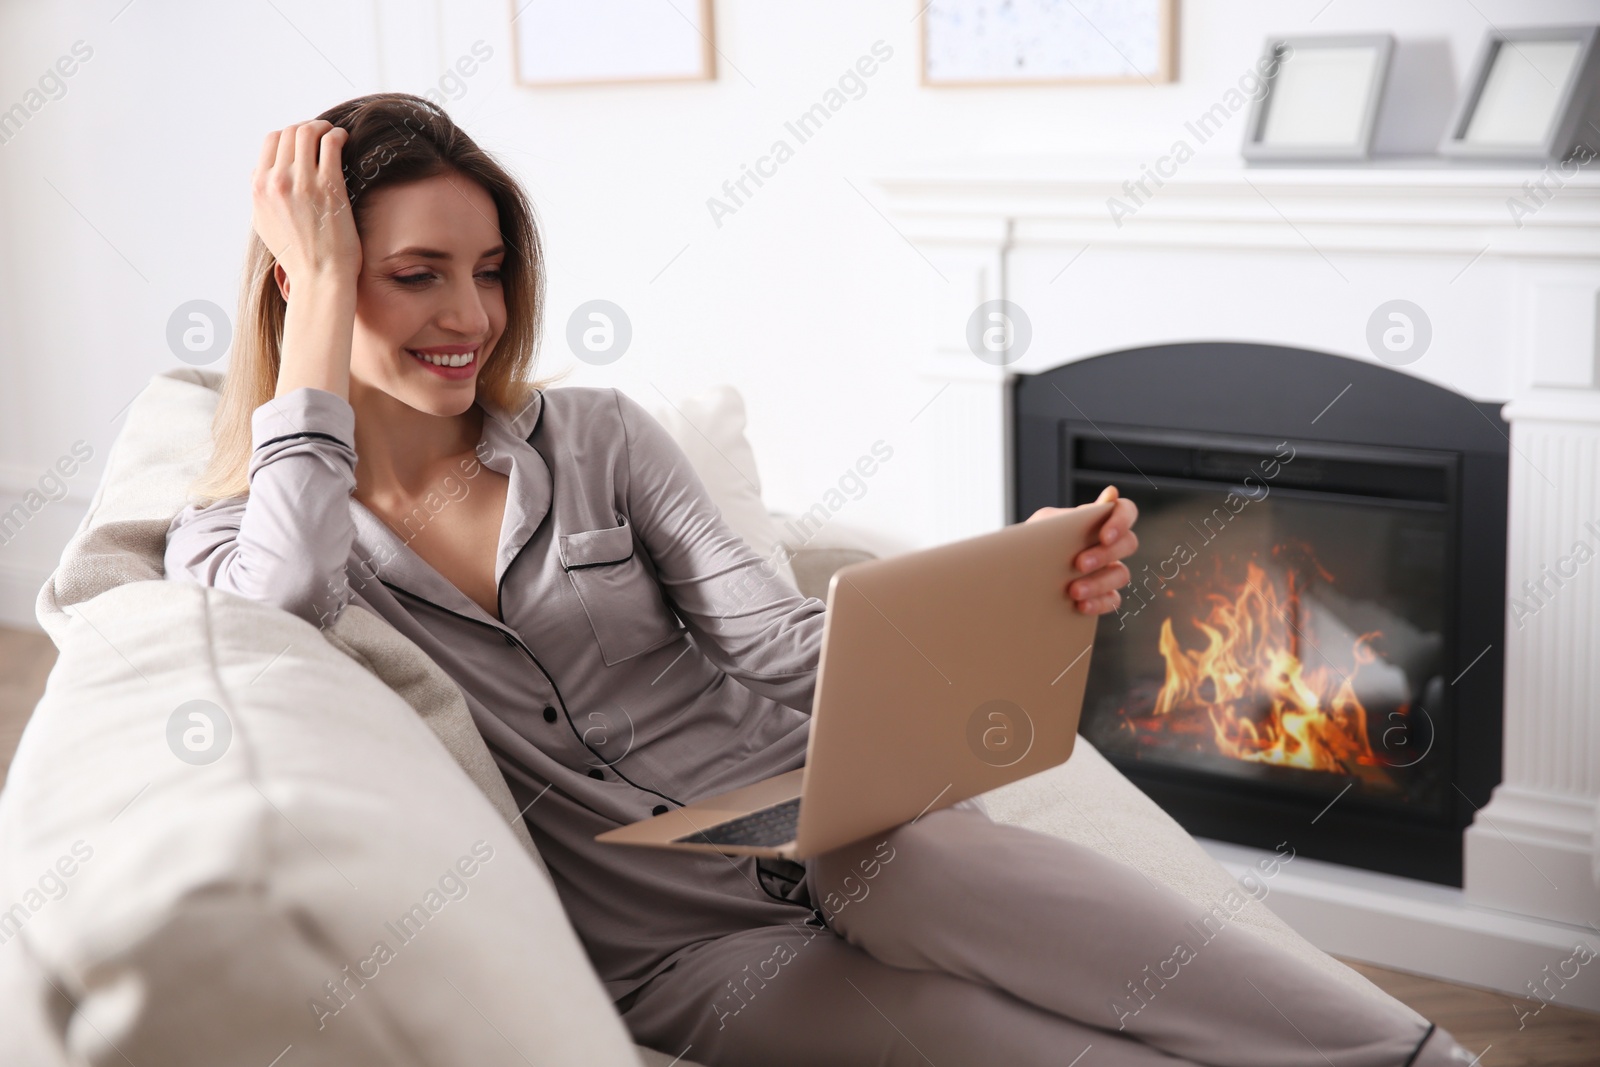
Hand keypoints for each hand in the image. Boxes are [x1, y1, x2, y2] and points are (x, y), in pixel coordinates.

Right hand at [251, 119, 360, 289]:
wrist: (320, 277)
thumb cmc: (298, 255)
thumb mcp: (264, 224)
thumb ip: (260, 195)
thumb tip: (260, 172)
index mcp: (259, 188)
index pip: (269, 141)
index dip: (288, 136)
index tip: (303, 141)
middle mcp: (276, 181)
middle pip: (288, 132)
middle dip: (307, 127)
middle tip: (322, 132)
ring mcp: (302, 182)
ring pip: (307, 131)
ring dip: (322, 126)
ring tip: (334, 133)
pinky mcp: (328, 186)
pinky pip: (330, 143)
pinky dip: (337, 135)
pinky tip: (345, 139)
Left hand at [1026, 485, 1138, 615]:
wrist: (1015, 571)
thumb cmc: (1033, 541)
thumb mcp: (1045, 523)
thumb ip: (1076, 512)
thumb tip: (1112, 493)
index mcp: (1097, 520)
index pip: (1126, 511)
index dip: (1122, 521)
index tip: (1104, 536)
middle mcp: (1109, 544)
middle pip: (1128, 544)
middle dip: (1104, 555)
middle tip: (1079, 564)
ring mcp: (1108, 570)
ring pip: (1122, 575)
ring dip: (1099, 582)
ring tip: (1073, 590)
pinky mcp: (1102, 595)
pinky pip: (1113, 600)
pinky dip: (1099, 603)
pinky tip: (1080, 606)